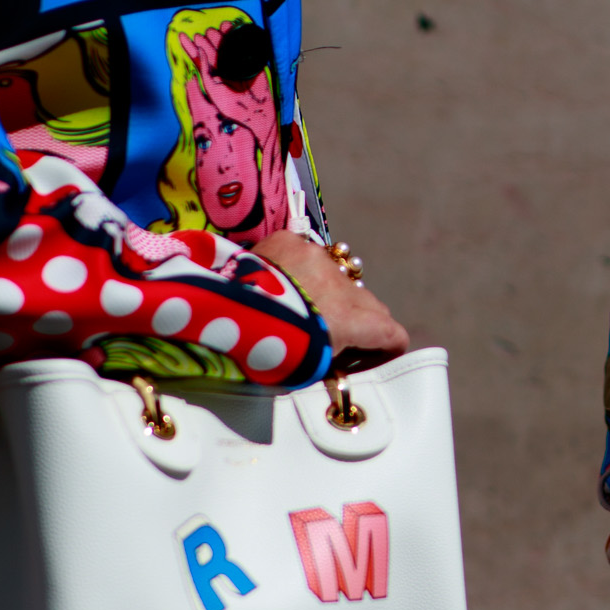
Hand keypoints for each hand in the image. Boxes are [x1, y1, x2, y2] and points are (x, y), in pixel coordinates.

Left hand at [252, 232, 409, 358]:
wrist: (218, 312)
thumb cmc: (261, 352)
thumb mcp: (305, 368)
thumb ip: (331, 359)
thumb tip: (337, 360)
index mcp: (349, 322)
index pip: (391, 332)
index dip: (388, 345)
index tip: (379, 353)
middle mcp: (341, 287)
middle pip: (368, 303)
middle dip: (358, 318)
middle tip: (332, 335)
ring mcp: (316, 259)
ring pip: (337, 276)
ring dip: (327, 291)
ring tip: (298, 306)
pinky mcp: (290, 242)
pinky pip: (305, 253)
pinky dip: (298, 267)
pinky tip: (277, 281)